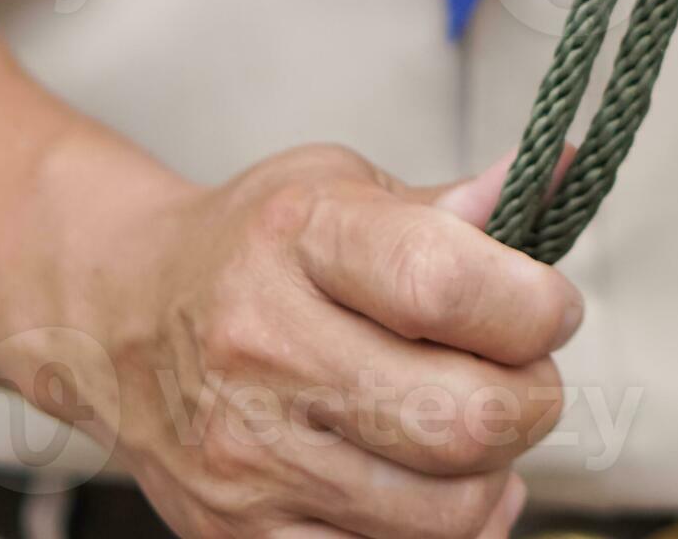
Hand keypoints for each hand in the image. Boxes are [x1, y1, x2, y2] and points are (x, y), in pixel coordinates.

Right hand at [64, 145, 576, 538]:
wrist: (115, 316)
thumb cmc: (249, 246)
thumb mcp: (338, 186)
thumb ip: (451, 204)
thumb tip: (562, 175)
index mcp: (298, 240)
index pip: (445, 285)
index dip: (533, 306)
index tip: (549, 307)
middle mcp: (262, 348)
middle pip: (463, 418)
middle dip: (532, 401)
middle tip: (522, 375)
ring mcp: (248, 456)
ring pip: (444, 512)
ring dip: (494, 474)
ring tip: (473, 427)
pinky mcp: (239, 535)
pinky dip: (441, 533)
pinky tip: (432, 485)